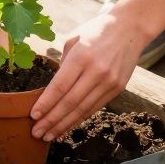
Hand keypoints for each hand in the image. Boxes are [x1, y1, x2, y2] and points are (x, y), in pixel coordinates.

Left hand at [30, 11, 143, 141]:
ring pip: (83, 110)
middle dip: (51, 120)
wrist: (131, 27)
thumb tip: (53, 87)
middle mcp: (97, 71)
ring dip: (64, 125)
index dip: (46, 103)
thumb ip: (63, 63)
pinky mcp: (118, 89)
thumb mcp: (74, 38)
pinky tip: (67, 126)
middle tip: (37, 133)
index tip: (33, 116)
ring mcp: (109, 82)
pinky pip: (95, 107)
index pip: (60, 86)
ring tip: (49, 135)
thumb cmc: (97, 30)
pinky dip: (80, 119)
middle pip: (70, 102)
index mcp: (82, 56)